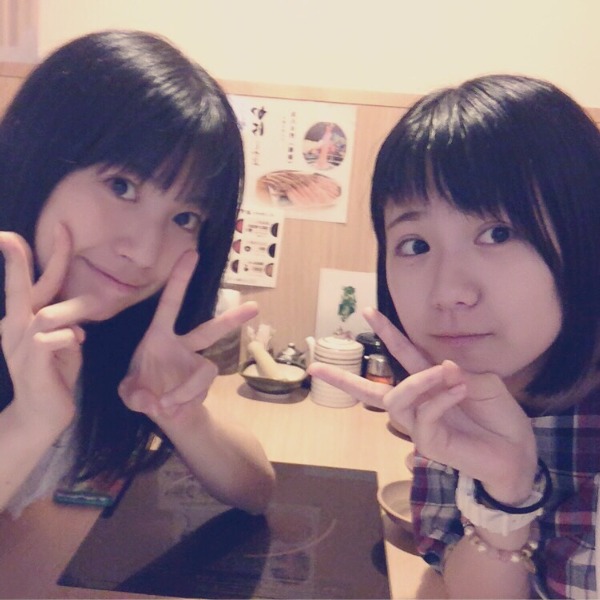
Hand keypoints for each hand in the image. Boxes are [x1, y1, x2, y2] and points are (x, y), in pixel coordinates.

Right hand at [0, 228, 97, 431]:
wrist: (42, 414)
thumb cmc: (55, 373)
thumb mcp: (65, 341)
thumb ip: (68, 320)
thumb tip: (78, 310)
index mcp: (24, 319)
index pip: (35, 282)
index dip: (50, 255)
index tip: (61, 226)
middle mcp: (16, 327)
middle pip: (20, 288)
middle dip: (16, 260)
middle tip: (6, 235)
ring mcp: (21, 345)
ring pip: (46, 315)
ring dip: (71, 317)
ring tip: (79, 338)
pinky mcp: (33, 362)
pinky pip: (52, 339)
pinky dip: (69, 339)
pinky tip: (75, 347)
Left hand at [119, 250, 258, 422]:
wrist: (166, 414)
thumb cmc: (143, 392)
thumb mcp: (129, 394)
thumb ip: (135, 396)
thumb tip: (155, 400)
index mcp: (159, 337)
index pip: (171, 304)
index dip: (180, 280)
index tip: (192, 253)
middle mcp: (182, 346)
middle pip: (210, 330)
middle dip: (231, 320)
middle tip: (255, 308)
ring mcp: (197, 364)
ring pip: (205, 371)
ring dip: (186, 390)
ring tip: (167, 404)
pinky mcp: (205, 382)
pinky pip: (199, 391)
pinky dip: (184, 400)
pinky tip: (173, 406)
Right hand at [308, 307, 536, 502]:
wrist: (518, 451)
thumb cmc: (500, 416)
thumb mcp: (482, 382)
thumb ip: (458, 371)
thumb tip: (440, 364)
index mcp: (430, 383)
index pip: (402, 353)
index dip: (387, 331)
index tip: (368, 310)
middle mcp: (418, 403)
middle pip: (371, 391)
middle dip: (343, 379)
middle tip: (316, 368)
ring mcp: (420, 425)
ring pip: (396, 399)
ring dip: (419, 380)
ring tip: (447, 371)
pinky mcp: (428, 442)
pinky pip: (425, 414)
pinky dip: (441, 397)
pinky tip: (460, 389)